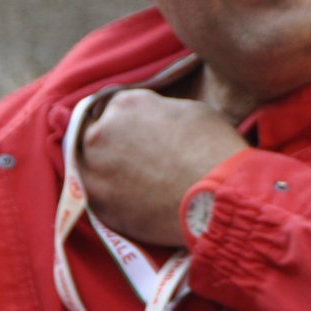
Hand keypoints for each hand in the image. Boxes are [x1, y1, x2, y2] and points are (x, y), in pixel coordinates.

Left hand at [78, 89, 248, 246]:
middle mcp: (100, 133)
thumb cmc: (213, 149)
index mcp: (125, 105)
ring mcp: (94, 172)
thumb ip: (159, 111)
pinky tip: (138, 200)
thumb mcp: (191, 111)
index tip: (145, 134)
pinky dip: (113, 197)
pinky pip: (99, 195)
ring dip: (109, 171)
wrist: (218, 198)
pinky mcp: (98, 205)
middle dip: (116, 144)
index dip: (133, 121)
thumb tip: (151, 121)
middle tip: (141, 159)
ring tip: (139, 182)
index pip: (117, 107)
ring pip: (92, 166)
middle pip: (98, 135)